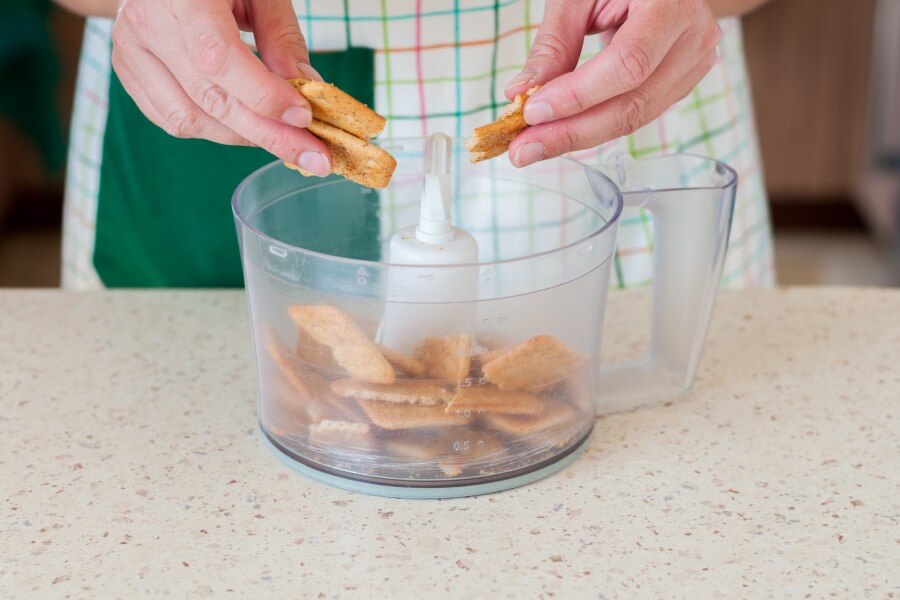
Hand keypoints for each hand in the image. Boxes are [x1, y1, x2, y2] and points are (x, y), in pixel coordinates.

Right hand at [112, 0, 330, 175]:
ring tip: (282, 137)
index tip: (304, 117)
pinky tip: (246, 126)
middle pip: (210, 99)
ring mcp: (130, 51)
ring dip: (242, 136)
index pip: (220, 59)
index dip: (265, 95)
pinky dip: (214, 130)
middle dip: (268, 134)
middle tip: (312, 155)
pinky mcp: (127, 71)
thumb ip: (282, 37)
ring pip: (189, 119)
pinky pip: (171, 119)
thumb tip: (307, 91)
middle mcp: (146, 24)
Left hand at [505, 0, 720, 166]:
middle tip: (524, 149)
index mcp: (671, 2)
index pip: (627, 64)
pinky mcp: (683, 81)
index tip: (534, 111)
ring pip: (635, 118)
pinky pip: (637, 114)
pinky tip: (563, 133)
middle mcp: (693, 36)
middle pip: (633, 103)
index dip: (578, 95)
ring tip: (535, 147)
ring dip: (580, 138)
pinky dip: (597, 127)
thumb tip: (521, 93)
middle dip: (572, 132)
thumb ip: (554, 42)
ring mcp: (693, 62)